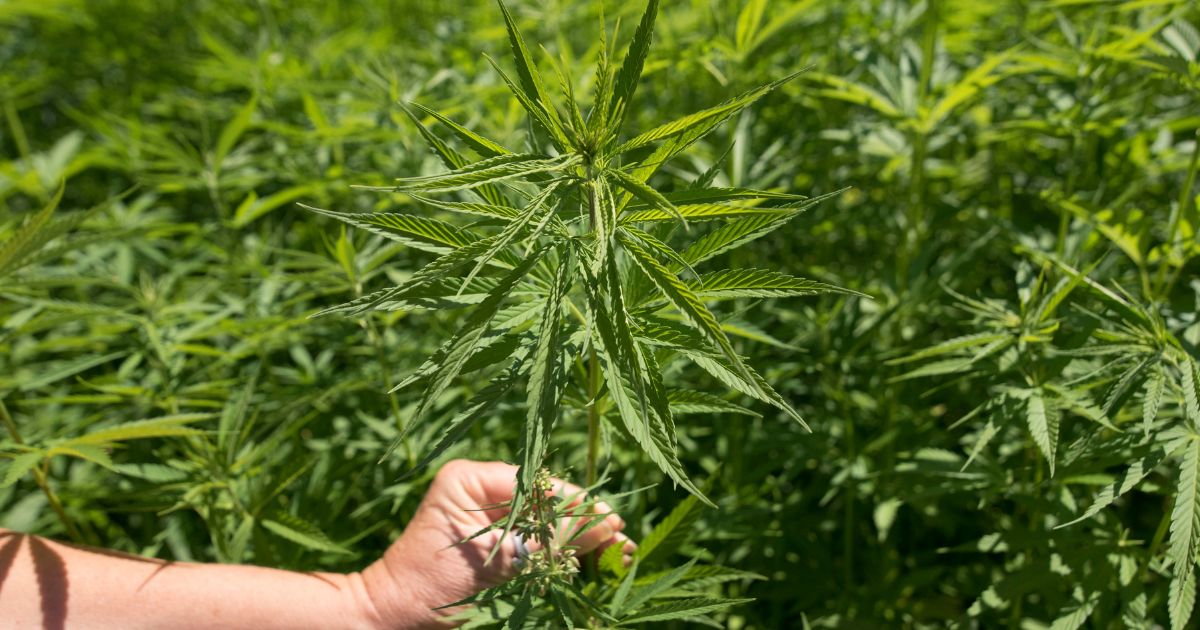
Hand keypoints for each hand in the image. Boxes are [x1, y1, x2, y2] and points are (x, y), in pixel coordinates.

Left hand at [359, 460, 634, 628]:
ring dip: (581, 542)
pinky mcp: (494, 545)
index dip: (578, 506)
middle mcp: (481, 492)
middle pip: (547, 503)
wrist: (391, 619)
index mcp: (472, 480)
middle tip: (622, 543)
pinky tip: (593, 564)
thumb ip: (544, 543)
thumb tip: (601, 527)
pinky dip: (563, 556)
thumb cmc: (430, 586)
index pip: (538, 486)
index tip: (611, 523)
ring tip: (618, 555)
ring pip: (547, 525)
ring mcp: (488, 518)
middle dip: (585, 526)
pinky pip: (537, 544)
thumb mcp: (493, 562)